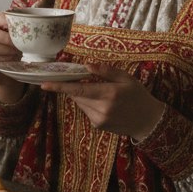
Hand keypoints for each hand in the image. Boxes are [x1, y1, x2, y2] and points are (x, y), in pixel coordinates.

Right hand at [0, 11, 25, 102]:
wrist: (9, 74)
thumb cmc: (15, 52)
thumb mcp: (19, 38)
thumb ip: (23, 26)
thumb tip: (40, 13)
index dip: (4, 20)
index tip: (18, 26)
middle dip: (6, 38)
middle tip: (19, 44)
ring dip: (6, 50)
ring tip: (17, 53)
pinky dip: (3, 60)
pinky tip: (12, 61)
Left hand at [39, 63, 165, 138]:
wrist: (148, 121)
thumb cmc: (138, 96)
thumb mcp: (126, 78)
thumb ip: (106, 71)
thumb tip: (87, 66)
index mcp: (109, 94)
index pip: (78, 89)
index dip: (60, 87)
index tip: (44, 84)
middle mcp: (101, 109)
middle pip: (76, 95)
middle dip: (75, 86)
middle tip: (83, 79)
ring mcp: (98, 119)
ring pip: (80, 103)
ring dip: (83, 95)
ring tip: (101, 93)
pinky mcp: (97, 125)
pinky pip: (86, 110)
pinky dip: (89, 104)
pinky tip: (104, 104)